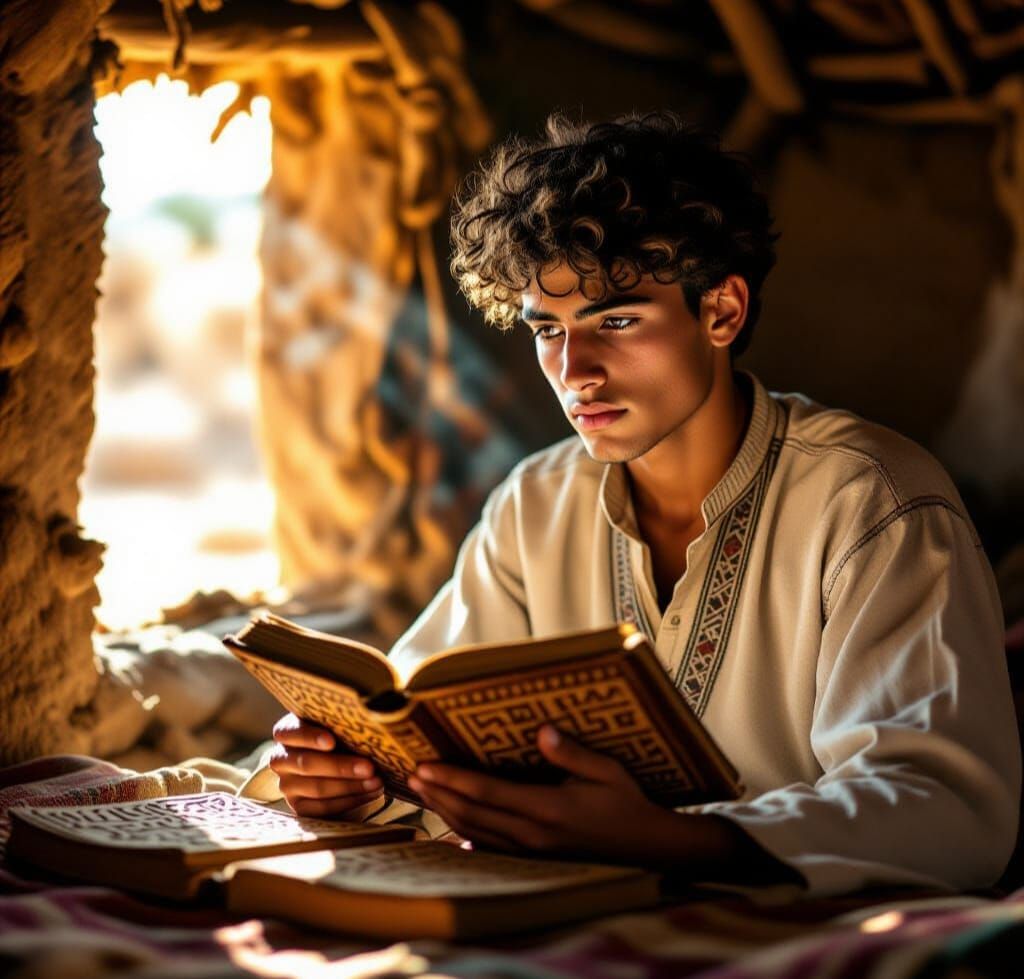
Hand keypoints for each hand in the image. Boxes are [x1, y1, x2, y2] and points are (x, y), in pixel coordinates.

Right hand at [269, 713, 383, 817]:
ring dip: (351, 785)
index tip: (332, 742)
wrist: (335, 765)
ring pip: (317, 788)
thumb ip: (341, 726)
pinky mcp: (298, 806)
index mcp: (286, 732)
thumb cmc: (338, 737)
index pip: (290, 732)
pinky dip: (350, 801)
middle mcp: (281, 759)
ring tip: (376, 781)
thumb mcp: (335, 727)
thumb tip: (367, 729)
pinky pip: (323, 808)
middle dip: (341, 766)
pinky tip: (370, 793)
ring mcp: (287, 785)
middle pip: (307, 764)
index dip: (310, 737)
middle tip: (369, 767)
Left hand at [407, 724, 676, 861]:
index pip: (488, 792)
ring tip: (422, 791)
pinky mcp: (534, 857)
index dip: (453, 779)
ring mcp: (531, 850)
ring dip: (445, 811)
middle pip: (472, 814)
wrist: (646, 847)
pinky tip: (452, 821)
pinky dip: (464, 832)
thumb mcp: (607, 771)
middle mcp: (533, 833)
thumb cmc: (627, 803)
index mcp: (547, 809)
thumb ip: (572, 753)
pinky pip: (489, 845)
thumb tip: (542, 731)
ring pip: (475, 832)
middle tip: (411, 775)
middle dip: (438, 794)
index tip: (426, 766)